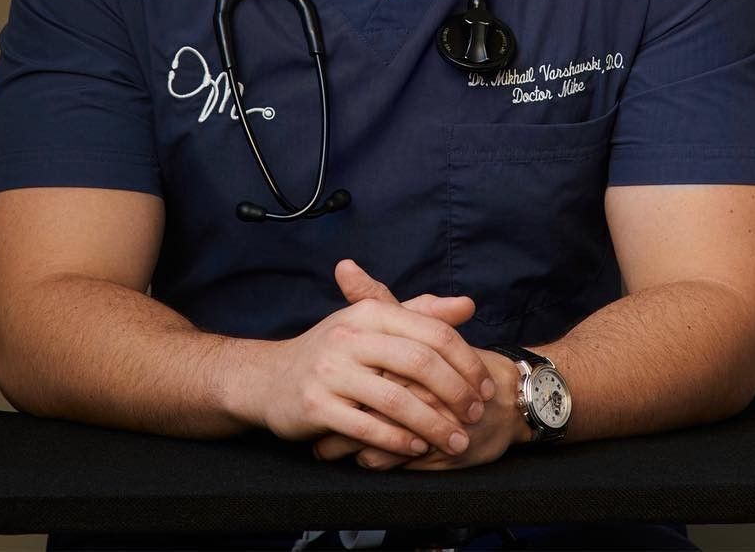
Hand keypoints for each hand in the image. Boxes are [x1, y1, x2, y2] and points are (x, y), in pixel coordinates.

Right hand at [312, 264, 527, 469]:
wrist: (270, 377)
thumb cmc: (334, 351)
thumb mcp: (373, 323)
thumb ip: (421, 314)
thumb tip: (468, 306)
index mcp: (370, 312)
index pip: (431, 332)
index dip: (465, 360)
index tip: (485, 386)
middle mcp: (350, 337)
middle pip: (419, 364)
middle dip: (456, 394)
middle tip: (476, 416)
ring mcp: (331, 371)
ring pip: (396, 400)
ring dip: (433, 426)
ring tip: (456, 442)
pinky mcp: (317, 406)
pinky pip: (368, 427)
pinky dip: (398, 441)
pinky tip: (417, 449)